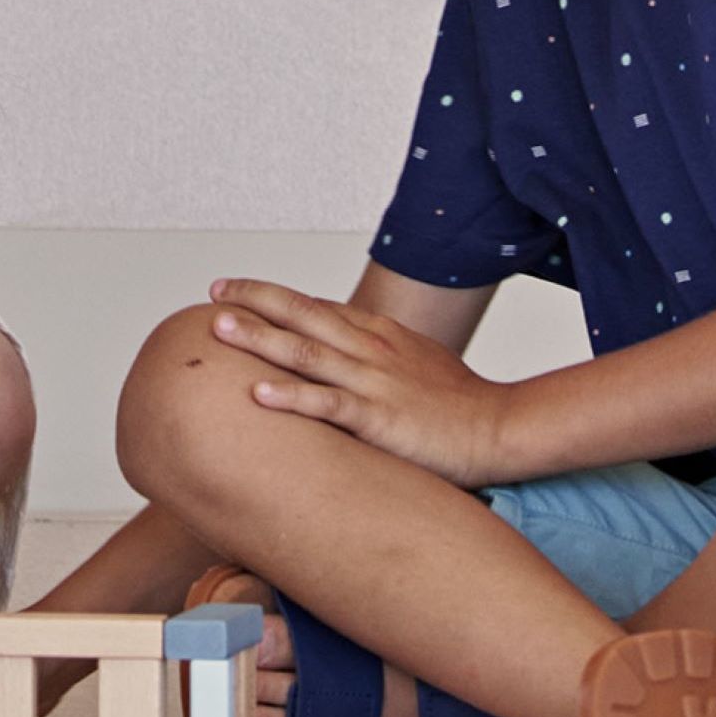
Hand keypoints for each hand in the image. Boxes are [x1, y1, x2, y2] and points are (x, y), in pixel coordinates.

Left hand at [209, 278, 516, 486]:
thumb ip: (376, 353)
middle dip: (254, 299)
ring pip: (305, 351)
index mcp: (378, 333)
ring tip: (220, 326)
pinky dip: (291, 398)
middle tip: (214, 292)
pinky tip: (257, 395)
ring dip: (260, 337)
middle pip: (302, 313)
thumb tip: (340, 349)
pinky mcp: (379, 418)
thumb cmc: (458, 402)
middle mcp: (370, 348)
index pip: (315, 305)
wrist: (501, 427)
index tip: (234, 289)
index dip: (272, 295)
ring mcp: (373, 381)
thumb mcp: (414, 361)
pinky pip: (328, 405)